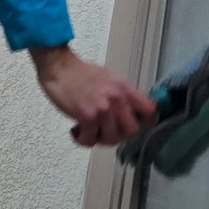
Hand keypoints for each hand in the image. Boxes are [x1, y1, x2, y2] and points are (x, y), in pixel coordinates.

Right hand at [31, 44, 156, 148]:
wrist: (59, 68)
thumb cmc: (79, 73)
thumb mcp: (109, 79)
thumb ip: (121, 95)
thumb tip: (131, 112)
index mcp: (124, 88)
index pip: (150, 110)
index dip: (144, 121)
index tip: (135, 125)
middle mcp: (117, 99)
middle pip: (133, 131)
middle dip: (120, 135)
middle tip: (107, 131)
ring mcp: (103, 109)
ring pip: (112, 139)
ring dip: (99, 139)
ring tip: (90, 130)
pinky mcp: (87, 117)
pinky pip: (90, 140)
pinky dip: (83, 140)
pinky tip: (77, 130)